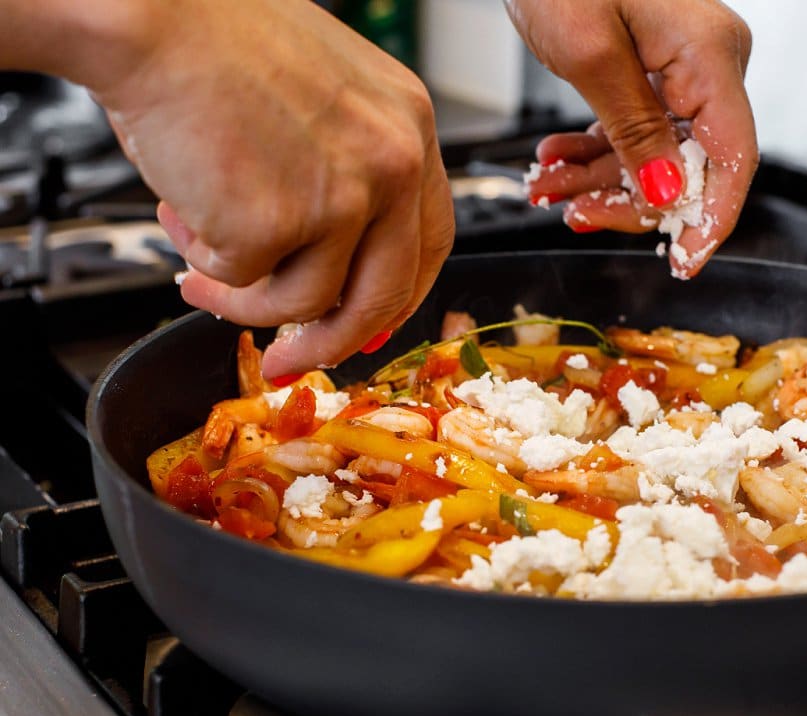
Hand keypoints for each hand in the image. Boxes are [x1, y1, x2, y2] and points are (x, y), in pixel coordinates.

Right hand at [96, 0, 453, 378]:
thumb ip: (346, 176)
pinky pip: (242, 280)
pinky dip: (203, 258)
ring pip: (306, 300)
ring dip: (244, 298)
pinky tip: (180, 207)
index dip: (396, 293)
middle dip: (331, 341)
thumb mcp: (325, 100)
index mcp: (410, 128)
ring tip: (196, 261)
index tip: (367, 323)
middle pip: (383, 293)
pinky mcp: (278, 221)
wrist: (146, 12)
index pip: (430, 241)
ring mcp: (342, 196)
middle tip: (289, 359)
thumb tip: (334, 274)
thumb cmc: (216, 44)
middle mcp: (393, 163)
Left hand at [507, 0, 756, 277]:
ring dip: (599, 178)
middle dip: (629, 199)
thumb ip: (633, 131)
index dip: (710, 220)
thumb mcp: (589, 52)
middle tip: (574, 214)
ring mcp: (681, 65)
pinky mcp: (651, 66)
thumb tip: (669, 196)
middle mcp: (708, 62)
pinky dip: (593, 150)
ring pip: (655, 152)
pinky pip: (634, 127)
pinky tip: (555, 161)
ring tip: (547, 188)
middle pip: (689, 164)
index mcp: (710, 55)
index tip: (682, 263)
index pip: (733, 158)